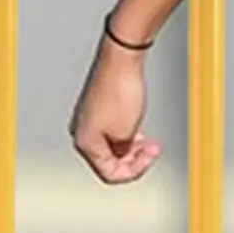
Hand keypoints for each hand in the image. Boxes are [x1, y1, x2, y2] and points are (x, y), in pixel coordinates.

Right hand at [68, 32, 162, 183]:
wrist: (121, 59)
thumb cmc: (121, 90)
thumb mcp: (127, 133)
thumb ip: (124, 152)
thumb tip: (123, 155)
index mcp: (85, 142)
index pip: (110, 173)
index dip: (134, 170)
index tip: (149, 159)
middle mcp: (82, 131)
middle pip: (110, 160)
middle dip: (134, 158)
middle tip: (152, 150)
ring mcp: (89, 119)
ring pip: (112, 146)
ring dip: (132, 147)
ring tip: (147, 139)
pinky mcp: (98, 108)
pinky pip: (112, 131)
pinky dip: (127, 133)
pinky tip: (137, 127)